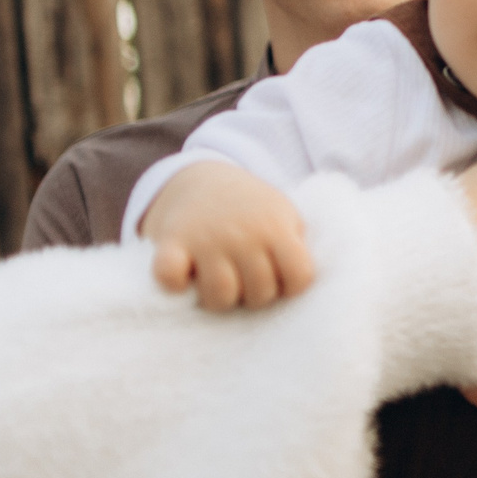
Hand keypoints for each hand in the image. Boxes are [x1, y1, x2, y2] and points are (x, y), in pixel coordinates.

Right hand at [141, 162, 314, 310]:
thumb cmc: (252, 210)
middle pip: (260, 294)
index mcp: (275, 227)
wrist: (204, 179)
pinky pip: (170, 277)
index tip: (279, 278)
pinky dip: (174, 284)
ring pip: (220, 297)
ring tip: (218, 284)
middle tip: (245, 279)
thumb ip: (297, 247)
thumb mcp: (285, 216)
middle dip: (254, 295)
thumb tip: (307, 288)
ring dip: (218, 299)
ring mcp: (206, 239)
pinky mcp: (171, 243)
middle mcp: (242, 233)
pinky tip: (184, 277)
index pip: (299, 277)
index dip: (291, 286)